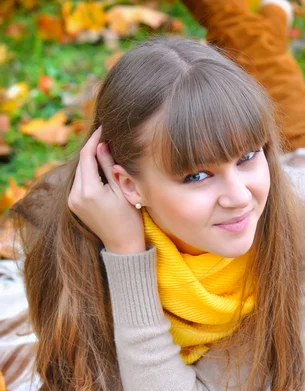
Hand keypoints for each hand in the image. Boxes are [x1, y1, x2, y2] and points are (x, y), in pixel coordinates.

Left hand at [68, 126, 145, 253]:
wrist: (123, 246)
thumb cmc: (129, 219)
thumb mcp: (123, 190)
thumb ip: (110, 166)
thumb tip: (101, 145)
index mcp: (89, 191)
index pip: (87, 156)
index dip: (94, 140)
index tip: (103, 128)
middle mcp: (76, 196)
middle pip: (81, 163)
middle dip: (92, 149)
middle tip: (105, 136)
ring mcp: (72, 201)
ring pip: (79, 172)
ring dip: (90, 161)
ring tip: (104, 150)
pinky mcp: (74, 205)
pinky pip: (79, 183)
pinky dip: (88, 173)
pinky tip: (99, 169)